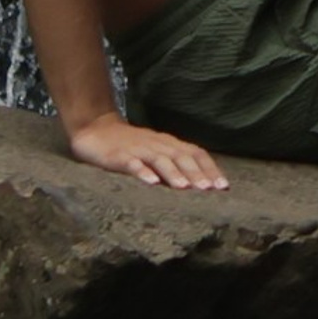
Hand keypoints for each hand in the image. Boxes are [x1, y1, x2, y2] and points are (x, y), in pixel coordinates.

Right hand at [68, 113, 227, 190]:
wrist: (95, 128)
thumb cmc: (129, 145)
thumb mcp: (155, 152)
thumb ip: (173, 163)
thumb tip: (197, 184)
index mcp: (169, 144)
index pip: (195, 153)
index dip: (210, 169)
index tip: (223, 187)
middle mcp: (157, 145)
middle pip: (181, 157)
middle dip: (197, 173)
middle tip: (209, 190)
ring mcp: (138, 149)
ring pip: (160, 160)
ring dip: (174, 173)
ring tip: (185, 188)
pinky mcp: (118, 156)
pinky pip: (132, 163)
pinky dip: (142, 172)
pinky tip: (151, 183)